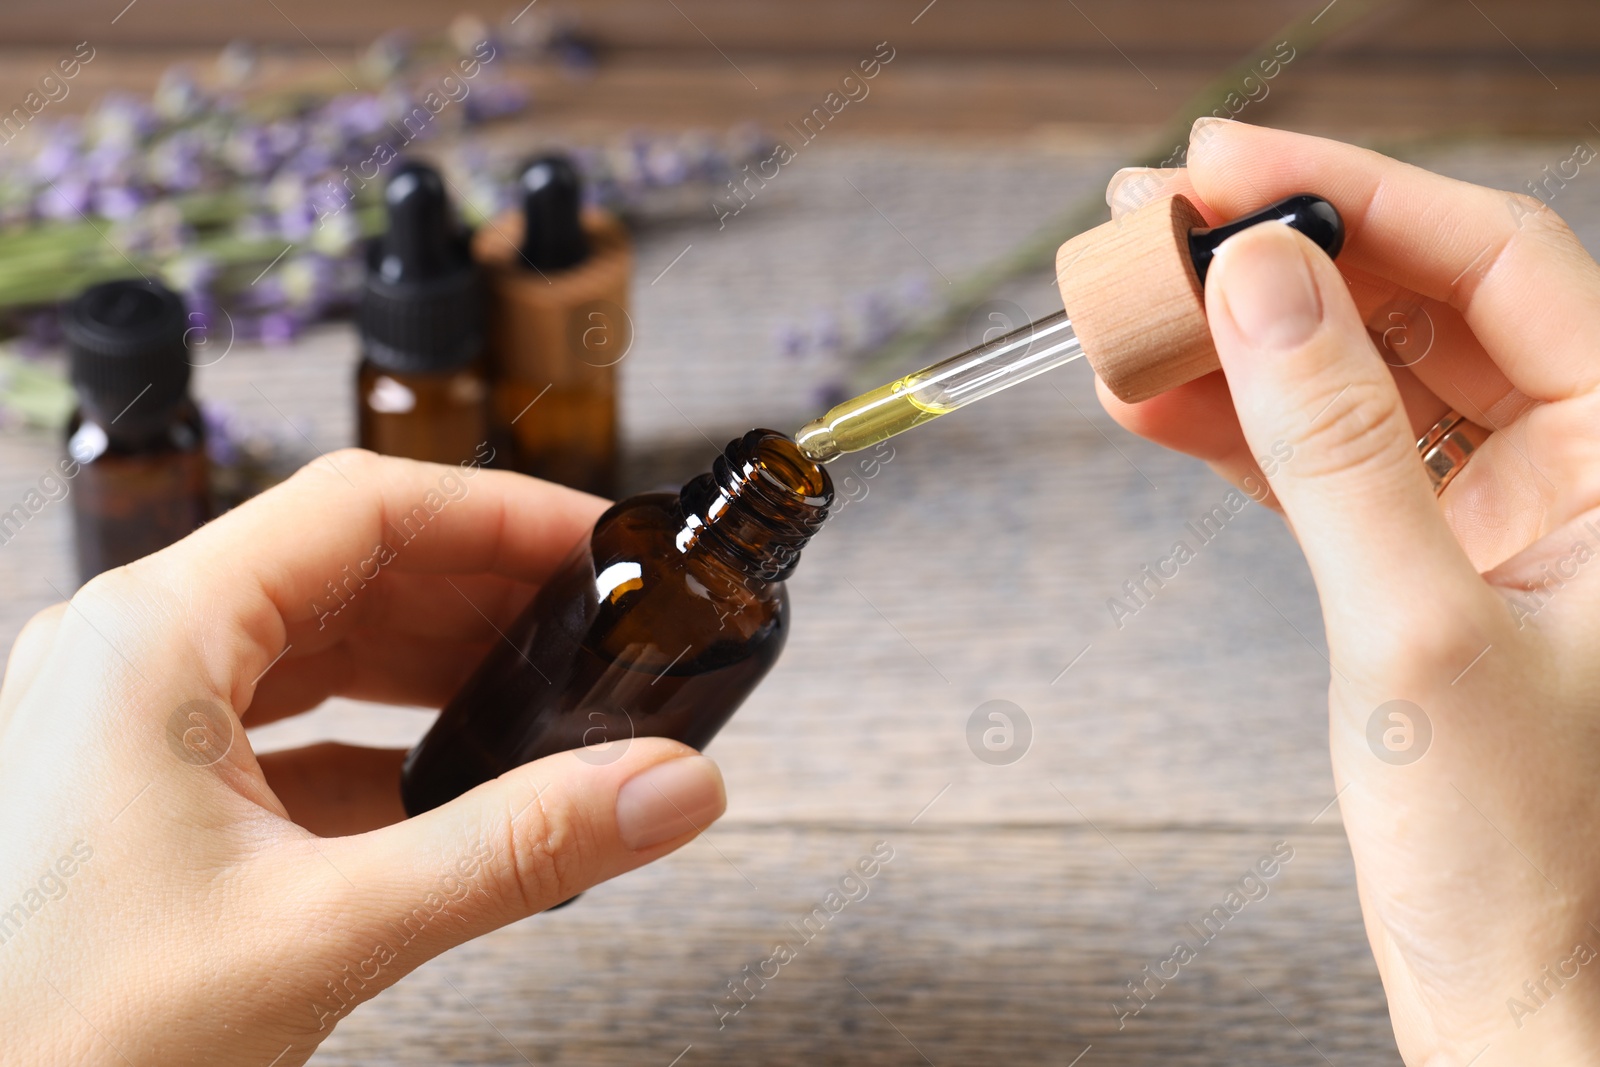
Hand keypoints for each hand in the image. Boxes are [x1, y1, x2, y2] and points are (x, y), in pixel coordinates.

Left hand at [0, 450, 726, 1065]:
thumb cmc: (62, 1044)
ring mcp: (126, 719)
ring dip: (433, 662)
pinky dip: (378, 739)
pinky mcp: (138, 788)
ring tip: (544, 692)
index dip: (499, 515)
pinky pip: (283, 725)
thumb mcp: (322, 933)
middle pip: (345, 567)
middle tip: (596, 626)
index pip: (362, 509)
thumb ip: (515, 850)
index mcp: (153, 637)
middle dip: (480, 592)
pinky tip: (451, 782)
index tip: (600, 545)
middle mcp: (131, 653)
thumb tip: (666, 787)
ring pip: (314, 644)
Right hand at [1091, 122, 1599, 1063]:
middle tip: (1147, 227)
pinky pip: (1316, 458)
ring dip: (1235, 340)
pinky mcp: (1417, 560)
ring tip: (1123, 314)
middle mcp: (1574, 463)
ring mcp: (1493, 511)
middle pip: (1412, 301)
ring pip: (1351, 373)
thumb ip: (1335, 444)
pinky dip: (1230, 427)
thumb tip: (1259, 281)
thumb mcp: (1418, 629)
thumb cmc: (1515, 848)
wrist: (1505, 984)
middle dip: (1275, 258)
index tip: (1221, 168)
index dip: (1354, 193)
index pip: (1499, 262)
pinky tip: (1149, 400)